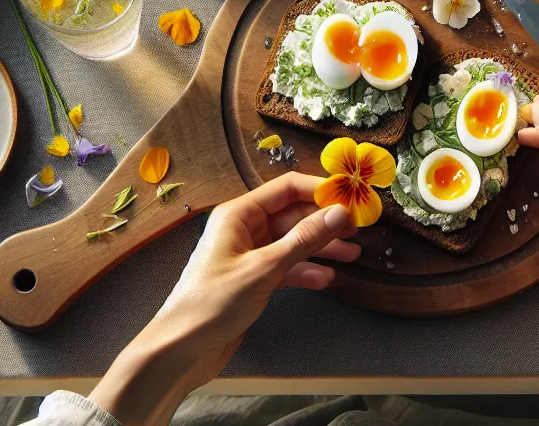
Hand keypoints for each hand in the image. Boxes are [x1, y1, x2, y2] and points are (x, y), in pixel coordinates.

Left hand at [88, 172, 358, 425]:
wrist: (180, 350)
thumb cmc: (213, 303)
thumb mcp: (264, 269)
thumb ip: (304, 240)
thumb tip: (341, 213)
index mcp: (238, 215)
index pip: (286, 189)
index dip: (320, 191)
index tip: (353, 198)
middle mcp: (243, 230)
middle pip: (292, 216)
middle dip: (324, 222)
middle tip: (358, 230)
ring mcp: (248, 256)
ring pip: (292, 243)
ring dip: (320, 248)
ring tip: (353, 254)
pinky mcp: (251, 282)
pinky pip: (285, 268)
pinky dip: (305, 272)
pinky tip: (326, 279)